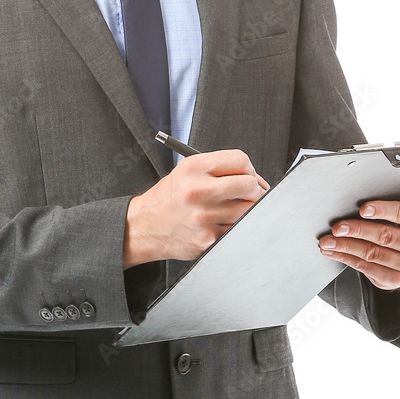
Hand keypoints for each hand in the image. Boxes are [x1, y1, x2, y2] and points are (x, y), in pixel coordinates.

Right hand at [124, 150, 269, 266]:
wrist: (143, 227)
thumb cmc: (169, 199)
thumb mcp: (186, 172)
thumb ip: (218, 170)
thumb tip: (256, 180)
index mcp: (193, 167)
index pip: (240, 160)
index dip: (250, 169)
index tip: (249, 176)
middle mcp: (197, 190)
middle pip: (248, 185)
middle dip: (255, 190)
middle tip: (250, 195)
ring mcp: (202, 216)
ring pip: (247, 211)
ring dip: (246, 211)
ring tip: (232, 210)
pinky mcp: (207, 238)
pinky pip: (236, 230)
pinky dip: (234, 228)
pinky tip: (220, 225)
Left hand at [318, 200, 399, 289]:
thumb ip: (392, 209)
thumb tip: (357, 206)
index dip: (383, 210)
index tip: (362, 209)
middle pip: (387, 237)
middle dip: (358, 230)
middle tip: (337, 227)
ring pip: (375, 255)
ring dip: (347, 247)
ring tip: (329, 241)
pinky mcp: (399, 280)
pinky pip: (369, 270)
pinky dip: (348, 259)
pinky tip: (335, 252)